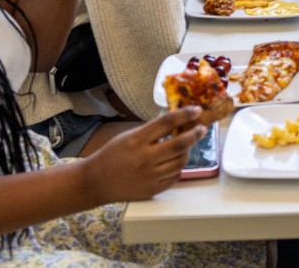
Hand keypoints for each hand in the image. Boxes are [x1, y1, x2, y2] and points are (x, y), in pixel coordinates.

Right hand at [79, 107, 203, 203]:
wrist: (97, 182)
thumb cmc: (112, 155)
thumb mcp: (128, 136)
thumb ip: (151, 131)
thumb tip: (177, 122)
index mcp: (137, 140)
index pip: (167, 123)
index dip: (185, 114)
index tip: (196, 110)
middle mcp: (145, 158)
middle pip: (180, 144)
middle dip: (195, 134)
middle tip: (202, 128)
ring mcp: (150, 176)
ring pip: (181, 161)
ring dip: (187, 151)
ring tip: (185, 146)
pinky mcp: (153, 189)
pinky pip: (175, 176)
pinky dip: (177, 167)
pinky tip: (174, 162)